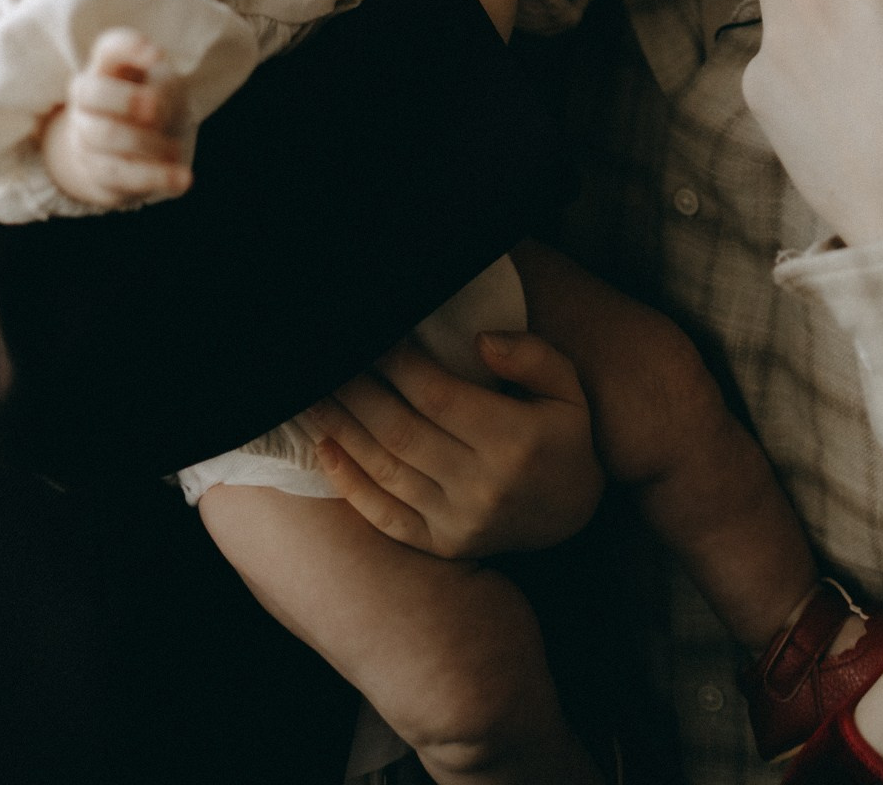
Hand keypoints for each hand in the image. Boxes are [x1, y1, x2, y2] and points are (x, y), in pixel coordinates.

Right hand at [39, 28, 191, 207]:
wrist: (126, 152)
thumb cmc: (147, 105)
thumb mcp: (161, 86)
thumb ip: (160, 86)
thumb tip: (154, 99)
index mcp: (106, 68)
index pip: (109, 49)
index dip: (129, 47)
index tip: (158, 54)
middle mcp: (88, 100)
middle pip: (92, 93)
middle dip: (126, 99)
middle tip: (156, 108)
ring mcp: (86, 136)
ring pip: (105, 135)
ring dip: (147, 141)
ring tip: (176, 149)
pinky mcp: (98, 171)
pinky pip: (122, 175)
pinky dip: (155, 177)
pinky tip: (184, 179)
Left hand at [301, 331, 604, 557]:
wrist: (572, 514)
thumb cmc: (563, 435)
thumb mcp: (568, 388)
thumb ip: (530, 356)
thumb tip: (480, 341)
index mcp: (513, 440)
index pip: (438, 395)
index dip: (398, 363)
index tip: (374, 336)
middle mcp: (482, 485)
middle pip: (401, 431)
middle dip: (357, 390)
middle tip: (328, 359)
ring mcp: (458, 522)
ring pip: (385, 470)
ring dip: (342, 429)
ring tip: (310, 396)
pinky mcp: (441, 545)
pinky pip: (385, 516)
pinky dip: (349, 484)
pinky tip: (324, 448)